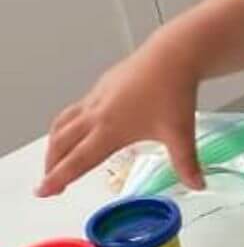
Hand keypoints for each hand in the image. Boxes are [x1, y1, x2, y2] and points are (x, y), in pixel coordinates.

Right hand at [38, 37, 202, 196]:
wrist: (173, 55)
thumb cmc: (174, 91)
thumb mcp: (181, 133)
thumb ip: (186, 164)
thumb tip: (198, 185)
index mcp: (111, 129)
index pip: (78, 160)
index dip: (59, 178)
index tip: (44, 191)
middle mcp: (96, 114)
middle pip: (62, 143)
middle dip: (52, 165)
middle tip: (49, 183)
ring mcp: (96, 98)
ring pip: (63, 124)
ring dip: (55, 145)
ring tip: (55, 159)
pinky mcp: (100, 87)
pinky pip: (74, 110)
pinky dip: (65, 125)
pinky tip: (75, 129)